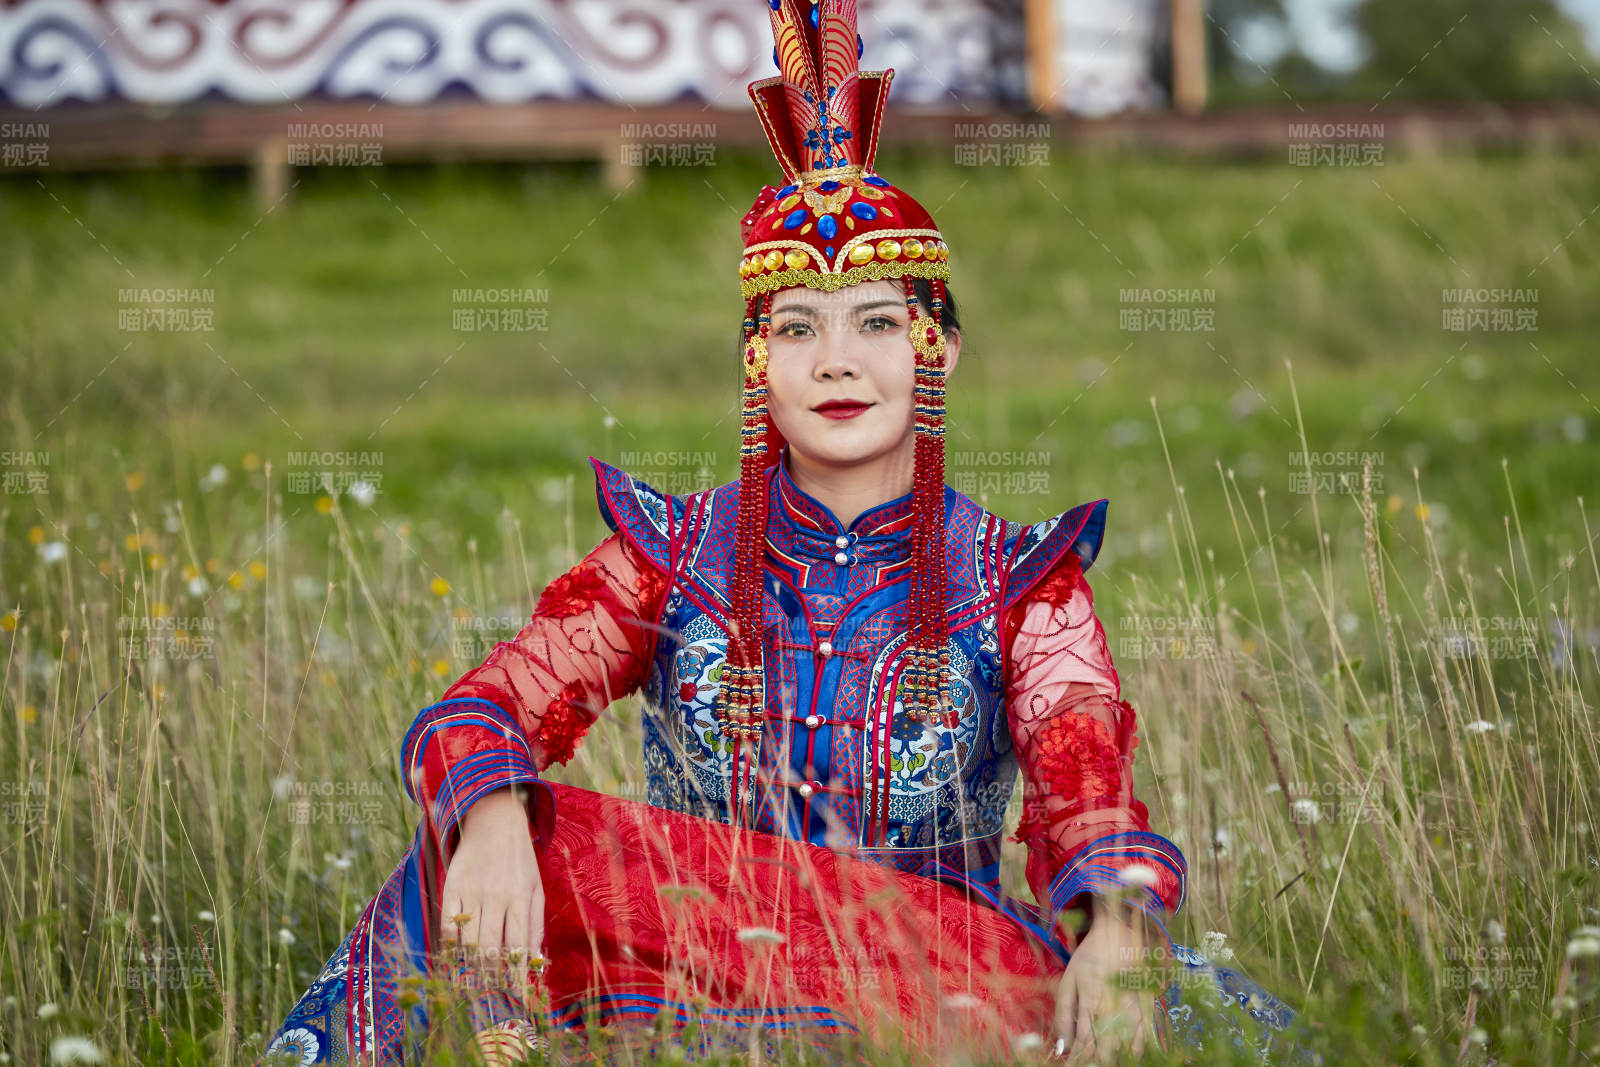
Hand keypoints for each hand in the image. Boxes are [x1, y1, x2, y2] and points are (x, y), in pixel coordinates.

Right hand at [438, 786, 546, 1012]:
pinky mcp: (451, 887)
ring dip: (470, 965)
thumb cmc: (520, 859)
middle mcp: (496, 897)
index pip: (518, 945)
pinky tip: (454, 958)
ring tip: (474, 983)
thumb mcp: (536, 886)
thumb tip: (536, 959)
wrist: (494, 821)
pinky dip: (449, 945)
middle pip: (490, 947)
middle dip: (492, 976)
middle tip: (492, 994)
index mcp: (520, 897)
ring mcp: (472, 892)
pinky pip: (447, 923)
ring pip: (467, 940)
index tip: (517, 995)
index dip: (517, 974)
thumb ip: (535, 923)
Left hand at [1053, 899, 1165, 1062]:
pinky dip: (1137, 1050)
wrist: (1121, 933)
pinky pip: (1145, 1035)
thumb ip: (1063, 1014)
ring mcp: (1133, 1006)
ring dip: (1116, 1058)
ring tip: (1106, 1064)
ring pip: (1127, 1044)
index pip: (1084, 1042)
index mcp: (1090, 999)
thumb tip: (1061, 1047)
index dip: (1079, 1061)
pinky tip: (1130, 1058)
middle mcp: (1113, 1006)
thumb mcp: (1068, 980)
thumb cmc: (1090, 957)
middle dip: (1096, 1063)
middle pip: (1106, 1048)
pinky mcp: (1147, 1004)